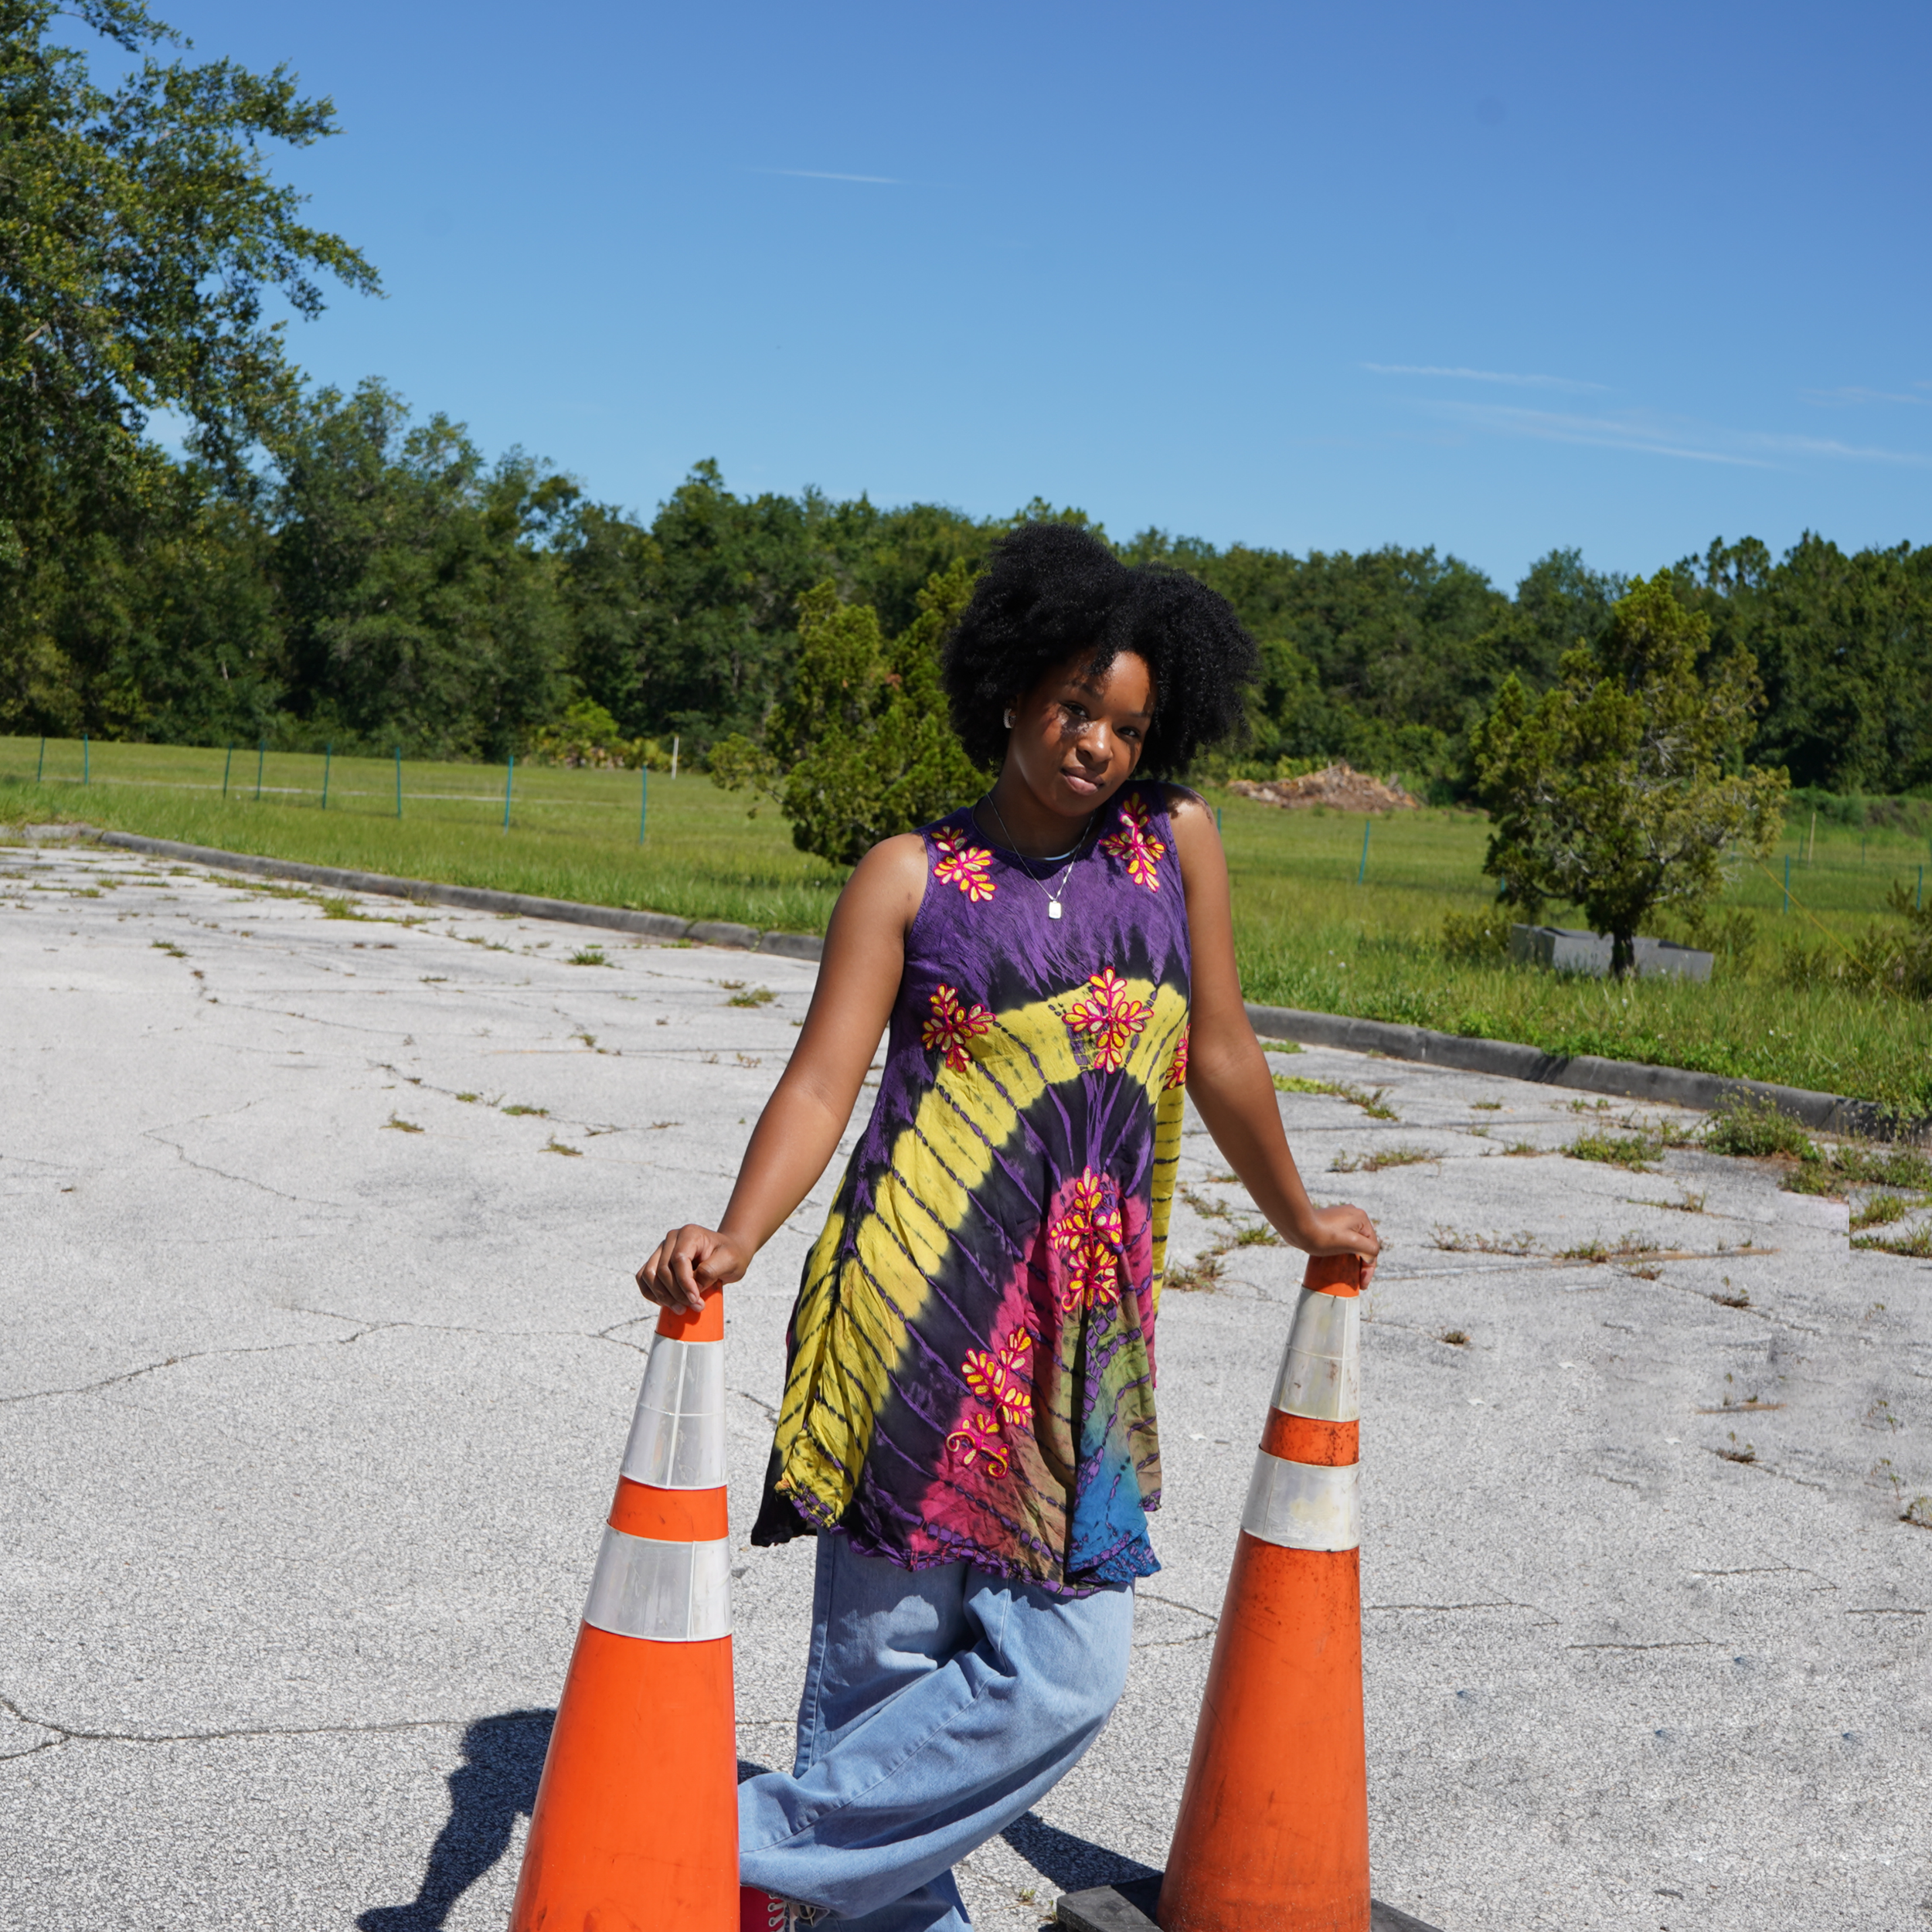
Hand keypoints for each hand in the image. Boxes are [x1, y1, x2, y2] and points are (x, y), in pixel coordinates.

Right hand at [635, 1225, 752, 1313]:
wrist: (728, 1253)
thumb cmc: (731, 1255)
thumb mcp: (730, 1261)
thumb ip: (711, 1270)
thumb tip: (693, 1285)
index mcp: (690, 1234)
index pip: (679, 1259)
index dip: (685, 1283)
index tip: (696, 1300)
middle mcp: (672, 1239)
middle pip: (662, 1270)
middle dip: (677, 1293)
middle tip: (695, 1307)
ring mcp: (662, 1249)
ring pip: (649, 1275)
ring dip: (662, 1296)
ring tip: (681, 1309)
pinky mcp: (657, 1261)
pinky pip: (643, 1278)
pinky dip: (650, 1293)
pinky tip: (665, 1303)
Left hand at [1300, 1203, 1380, 1290]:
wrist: (1296, 1226)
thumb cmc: (1322, 1235)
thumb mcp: (1351, 1243)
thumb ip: (1369, 1249)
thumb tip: (1371, 1256)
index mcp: (1361, 1219)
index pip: (1372, 1247)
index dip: (1369, 1268)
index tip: (1362, 1284)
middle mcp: (1353, 1216)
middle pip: (1363, 1246)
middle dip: (1362, 1265)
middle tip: (1358, 1283)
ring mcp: (1340, 1220)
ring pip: (1352, 1244)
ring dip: (1353, 1260)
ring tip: (1349, 1277)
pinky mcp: (1329, 1225)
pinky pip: (1341, 1242)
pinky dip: (1343, 1254)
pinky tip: (1339, 1265)